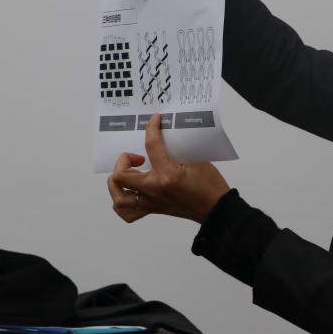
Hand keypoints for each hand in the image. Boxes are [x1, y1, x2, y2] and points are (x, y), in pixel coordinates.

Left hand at [107, 113, 229, 223]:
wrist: (216, 208)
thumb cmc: (210, 184)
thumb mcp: (196, 160)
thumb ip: (177, 149)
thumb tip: (165, 137)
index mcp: (167, 175)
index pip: (151, 146)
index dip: (151, 128)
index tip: (154, 120)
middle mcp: (154, 190)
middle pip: (121, 176)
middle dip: (123, 161)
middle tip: (138, 157)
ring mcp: (152, 202)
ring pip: (119, 198)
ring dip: (117, 184)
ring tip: (127, 174)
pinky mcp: (154, 209)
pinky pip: (128, 213)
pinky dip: (122, 204)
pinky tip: (129, 192)